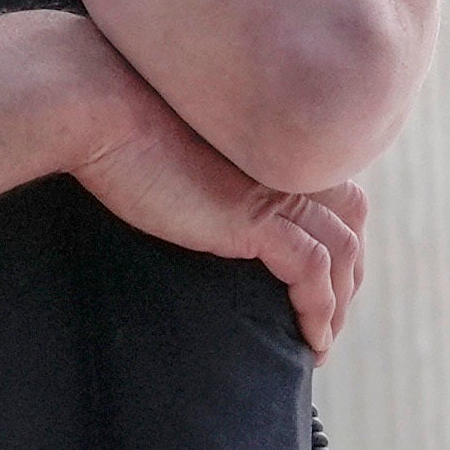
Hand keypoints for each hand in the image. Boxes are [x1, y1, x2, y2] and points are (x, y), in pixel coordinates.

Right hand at [71, 91, 368, 358]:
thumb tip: (192, 198)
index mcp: (268, 139)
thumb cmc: (114, 124)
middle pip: (351, 216)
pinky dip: (320, 309)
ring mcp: (274, 188)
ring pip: (343, 250)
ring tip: (320, 341)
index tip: (319, 279)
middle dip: (349, 270)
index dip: (336, 230)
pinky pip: (312, 271)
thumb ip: (200, 168)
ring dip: (340, 301)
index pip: (331, 186)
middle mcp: (283, 159)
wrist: (98, 108)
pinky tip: (310, 341)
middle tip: (329, 316)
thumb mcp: (170, 147)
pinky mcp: (256, 217)